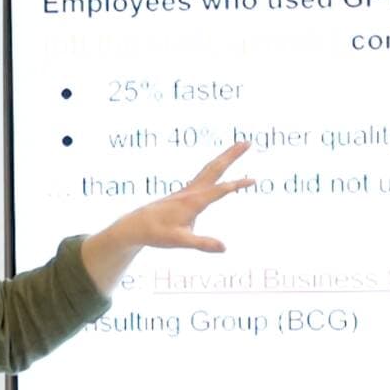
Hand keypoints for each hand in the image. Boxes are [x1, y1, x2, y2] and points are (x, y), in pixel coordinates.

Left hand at [119, 140, 255, 251]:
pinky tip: (219, 166)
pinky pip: (204, 175)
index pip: (219, 190)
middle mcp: (191, 191)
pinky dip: (216, 166)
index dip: (236, 185)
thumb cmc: (156, 233)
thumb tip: (224, 248)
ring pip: (210, 168)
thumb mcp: (180, 242)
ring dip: (225, 156)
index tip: (253, 180)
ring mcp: (188, 190)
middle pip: (215, 168)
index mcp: (192, 202)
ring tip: (240, 146)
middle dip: (232, 155)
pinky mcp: (185, 193)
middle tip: (248, 142)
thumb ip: (202, 243)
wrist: (136, 225)